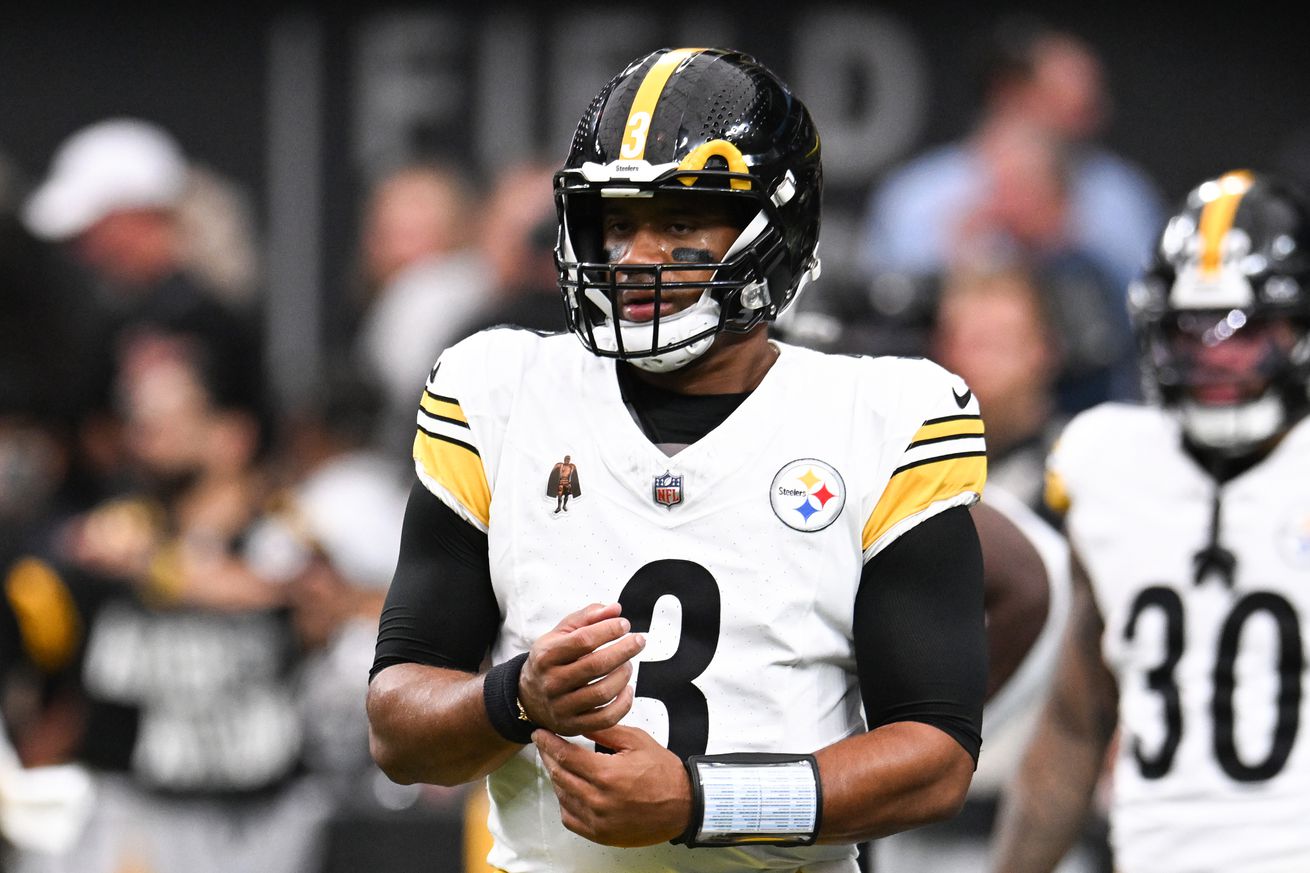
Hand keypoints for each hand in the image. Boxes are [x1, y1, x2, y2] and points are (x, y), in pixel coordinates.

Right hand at [519, 602, 644, 735]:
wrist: (528, 696)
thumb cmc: (551, 659)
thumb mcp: (560, 633)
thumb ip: (587, 617)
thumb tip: (616, 609)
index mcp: (546, 655)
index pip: (583, 640)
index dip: (608, 630)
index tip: (625, 625)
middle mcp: (551, 682)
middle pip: (595, 666)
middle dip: (624, 650)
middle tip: (639, 641)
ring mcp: (561, 707)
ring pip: (602, 692)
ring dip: (623, 675)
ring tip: (628, 664)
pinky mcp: (572, 726)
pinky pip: (605, 718)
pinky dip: (623, 704)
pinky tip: (627, 689)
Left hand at [534, 725, 690, 846]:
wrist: (683, 805)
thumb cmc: (664, 773)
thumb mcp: (637, 741)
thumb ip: (605, 730)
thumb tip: (580, 721)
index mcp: (607, 774)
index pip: (565, 755)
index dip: (548, 742)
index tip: (540, 733)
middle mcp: (599, 800)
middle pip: (559, 775)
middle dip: (548, 756)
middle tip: (545, 745)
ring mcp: (598, 820)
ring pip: (562, 796)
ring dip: (556, 778)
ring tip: (558, 764)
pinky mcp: (601, 834)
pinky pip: (570, 818)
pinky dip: (565, 803)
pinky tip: (568, 790)